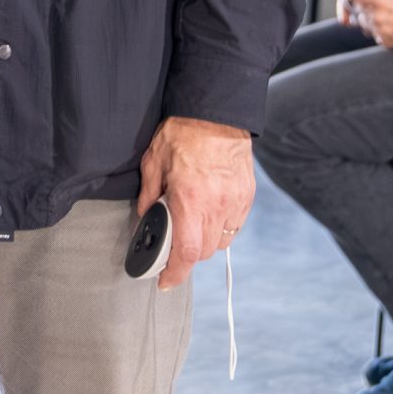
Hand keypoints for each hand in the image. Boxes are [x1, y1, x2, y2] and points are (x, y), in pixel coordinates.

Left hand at [137, 116, 254, 288]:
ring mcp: (235, 202)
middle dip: (186, 255)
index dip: (174, 273)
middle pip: (203, 252)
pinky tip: (209, 210)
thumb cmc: (182, 133)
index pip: (185, 252)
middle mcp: (216, 206)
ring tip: (192, 222)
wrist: (216, 112)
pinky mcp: (247, 196)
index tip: (165, 282)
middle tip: (173, 242)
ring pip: (220, 242)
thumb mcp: (153, 162)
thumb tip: (145, 217)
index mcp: (190, 200)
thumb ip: (148, 195)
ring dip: (205, 241)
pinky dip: (221, 226)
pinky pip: (233, 225)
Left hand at [333, 0, 392, 48]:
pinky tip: (389, 21)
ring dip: (368, 15)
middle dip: (360, 3)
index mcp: (381, 1)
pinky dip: (377, 27)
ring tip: (383, 10)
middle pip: (358, 9)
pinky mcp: (386, 41)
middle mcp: (378, 17)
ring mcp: (382, 31)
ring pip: (364, 22)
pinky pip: (374, 33)